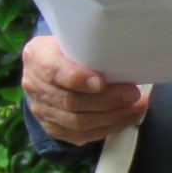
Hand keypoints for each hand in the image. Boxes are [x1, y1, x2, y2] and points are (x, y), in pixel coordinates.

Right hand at [20, 35, 146, 144]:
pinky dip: (107, 128)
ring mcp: (42, 110)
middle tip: (133, 94)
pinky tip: (126, 118)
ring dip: (112, 117)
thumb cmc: (66, 48)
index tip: (102, 82)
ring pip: (77, 122)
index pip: (55, 71)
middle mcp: (35, 86)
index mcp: (38, 57)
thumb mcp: (70, 37)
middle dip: (107, 101)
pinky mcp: (52, 127)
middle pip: (71, 101)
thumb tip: (123, 56)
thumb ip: (88, 47)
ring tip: (137, 107)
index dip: (79, 79)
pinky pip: (80, 135)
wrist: (44, 67)